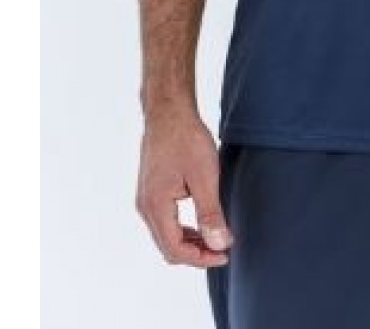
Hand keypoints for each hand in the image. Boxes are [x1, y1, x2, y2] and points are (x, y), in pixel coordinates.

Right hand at [135, 106, 233, 267]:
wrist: (169, 111)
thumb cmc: (186, 140)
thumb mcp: (205, 177)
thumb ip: (210, 214)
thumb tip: (219, 244)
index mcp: (155, 207)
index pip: (175, 249)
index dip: (201, 258)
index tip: (225, 254)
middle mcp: (145, 207)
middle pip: (168, 247)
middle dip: (196, 253)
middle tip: (223, 249)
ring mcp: (145, 199)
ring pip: (165, 235)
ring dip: (190, 242)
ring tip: (216, 238)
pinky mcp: (150, 191)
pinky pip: (164, 221)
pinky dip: (182, 229)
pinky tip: (201, 222)